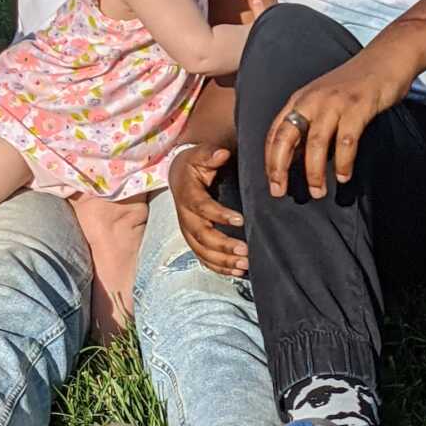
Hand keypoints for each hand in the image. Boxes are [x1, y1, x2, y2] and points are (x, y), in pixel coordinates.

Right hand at [168, 144, 248, 276]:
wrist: (180, 175)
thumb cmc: (195, 164)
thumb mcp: (201, 154)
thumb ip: (210, 154)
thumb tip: (222, 153)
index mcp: (187, 195)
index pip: (202, 207)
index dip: (219, 215)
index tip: (240, 220)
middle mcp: (185, 216)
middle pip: (201, 236)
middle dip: (223, 245)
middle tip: (245, 251)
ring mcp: (188, 231)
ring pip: (202, 251)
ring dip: (223, 261)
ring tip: (244, 265)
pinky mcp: (193, 240)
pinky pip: (203, 258)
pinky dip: (219, 267)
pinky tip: (236, 272)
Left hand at [265, 50, 412, 198]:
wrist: (385, 59)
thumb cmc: (354, 84)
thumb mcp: (323, 99)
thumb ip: (309, 123)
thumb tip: (296, 158)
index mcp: (300, 99)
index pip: (276, 131)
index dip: (270, 159)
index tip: (272, 182)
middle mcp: (312, 100)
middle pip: (287, 136)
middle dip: (280, 167)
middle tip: (279, 191)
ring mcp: (335, 103)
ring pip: (316, 142)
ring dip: (314, 171)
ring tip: (317, 192)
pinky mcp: (358, 107)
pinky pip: (346, 141)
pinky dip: (343, 162)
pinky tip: (344, 177)